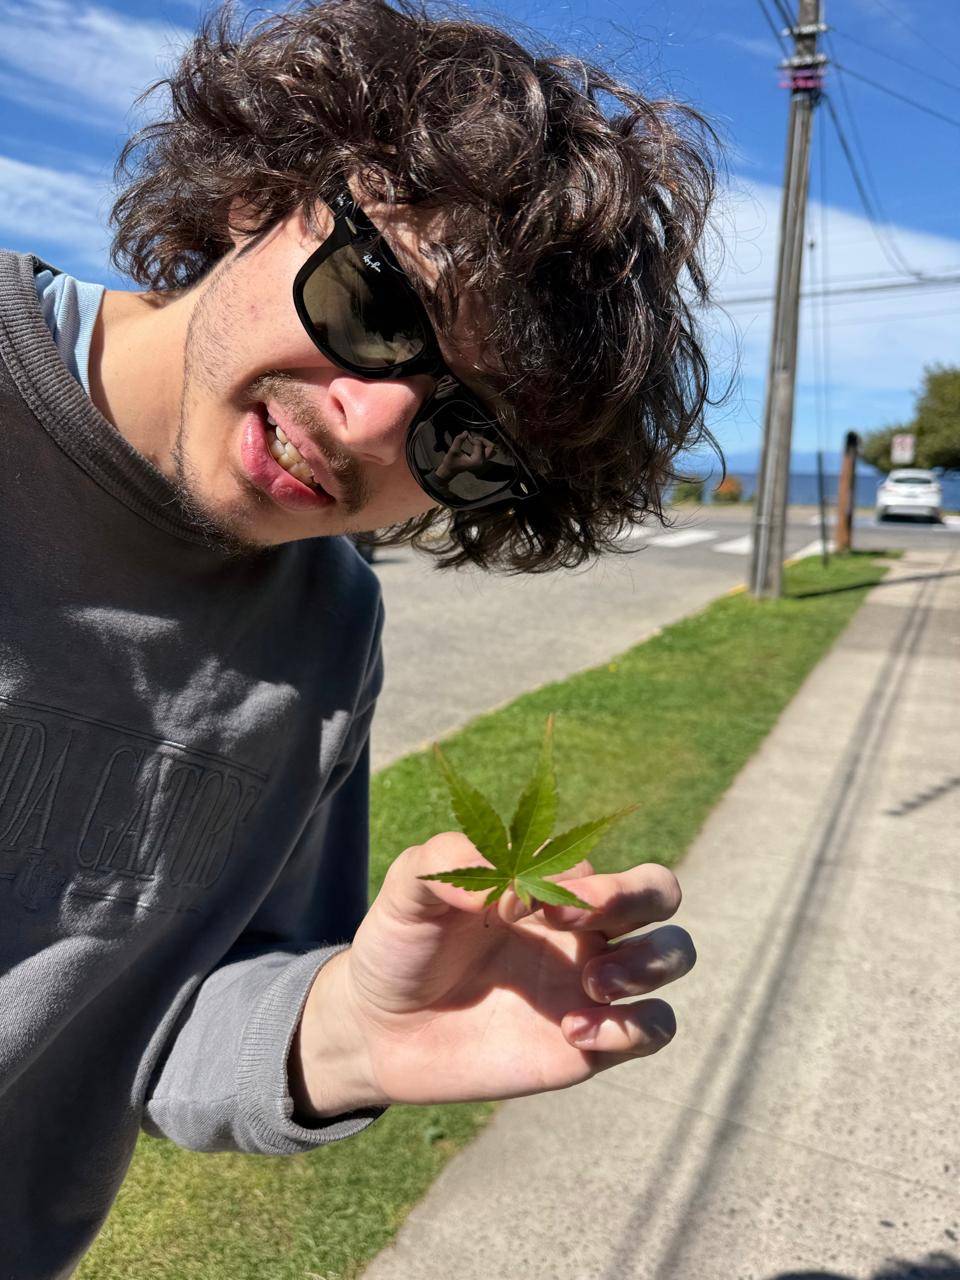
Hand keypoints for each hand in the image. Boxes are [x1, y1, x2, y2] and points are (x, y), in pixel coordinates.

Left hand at [295, 833, 694, 1113]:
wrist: (381, 1029)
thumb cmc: (401, 946)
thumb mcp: (411, 889)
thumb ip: (450, 859)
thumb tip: (513, 882)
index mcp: (546, 884)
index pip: (598, 860)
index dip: (576, 880)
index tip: (522, 902)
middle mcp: (580, 928)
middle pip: (660, 893)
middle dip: (639, 899)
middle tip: (575, 925)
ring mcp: (591, 985)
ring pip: (675, 955)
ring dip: (650, 962)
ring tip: (592, 983)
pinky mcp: (590, 1043)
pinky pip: (654, 1028)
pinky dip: (632, 1027)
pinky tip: (574, 1031)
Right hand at [432, 431, 494, 481]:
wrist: (450, 470)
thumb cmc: (450, 462)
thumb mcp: (453, 450)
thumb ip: (459, 440)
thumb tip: (466, 432)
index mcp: (476, 460)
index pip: (479, 444)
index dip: (472, 438)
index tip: (465, 436)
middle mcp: (481, 462)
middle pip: (491, 447)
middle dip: (483, 440)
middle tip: (474, 438)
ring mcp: (482, 462)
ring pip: (492, 450)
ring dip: (485, 443)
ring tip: (476, 441)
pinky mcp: (481, 460)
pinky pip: (488, 452)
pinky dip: (484, 446)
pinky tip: (475, 444)